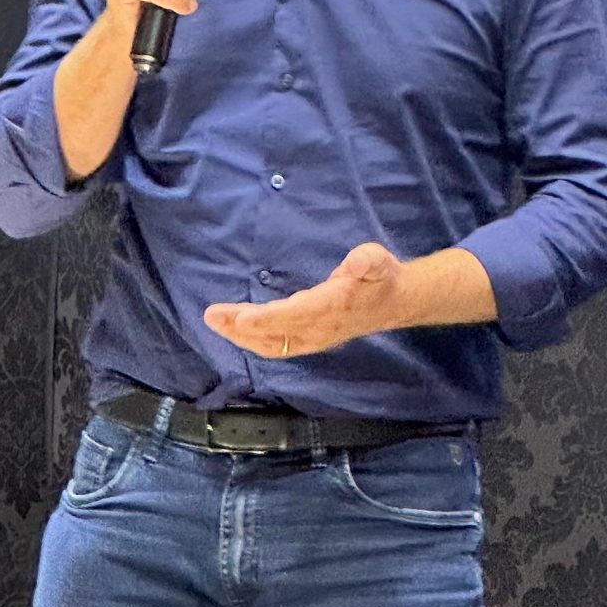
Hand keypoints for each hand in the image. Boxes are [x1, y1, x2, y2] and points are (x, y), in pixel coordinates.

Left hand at [205, 242, 405, 358]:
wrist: (394, 303)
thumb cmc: (381, 277)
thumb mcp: (378, 260)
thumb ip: (367, 260)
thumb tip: (356, 260)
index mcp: (334, 306)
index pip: (296, 316)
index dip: (268, 319)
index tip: (241, 318)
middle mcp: (321, 328)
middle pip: (276, 335)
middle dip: (242, 328)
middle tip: (212, 315)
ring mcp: (314, 338)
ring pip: (273, 345)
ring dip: (242, 336)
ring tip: (215, 322)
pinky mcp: (309, 340)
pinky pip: (277, 346)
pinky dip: (253, 340)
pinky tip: (235, 330)